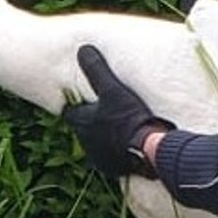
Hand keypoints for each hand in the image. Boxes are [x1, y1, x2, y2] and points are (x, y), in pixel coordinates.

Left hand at [60, 45, 172, 178]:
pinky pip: (111, 157)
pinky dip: (116, 150)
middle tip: (104, 111)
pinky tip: (127, 144)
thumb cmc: (128, 117)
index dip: (76, 104)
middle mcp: (86, 142)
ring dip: (103, 136)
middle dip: (91, 121)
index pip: (70, 112)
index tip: (84, 98)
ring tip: (118, 127)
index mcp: (82, 123)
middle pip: (84, 128)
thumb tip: (83, 49)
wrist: (147, 149)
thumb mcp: (112, 89)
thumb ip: (96, 70)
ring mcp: (99, 157)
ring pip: (96, 144)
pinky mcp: (114, 168)